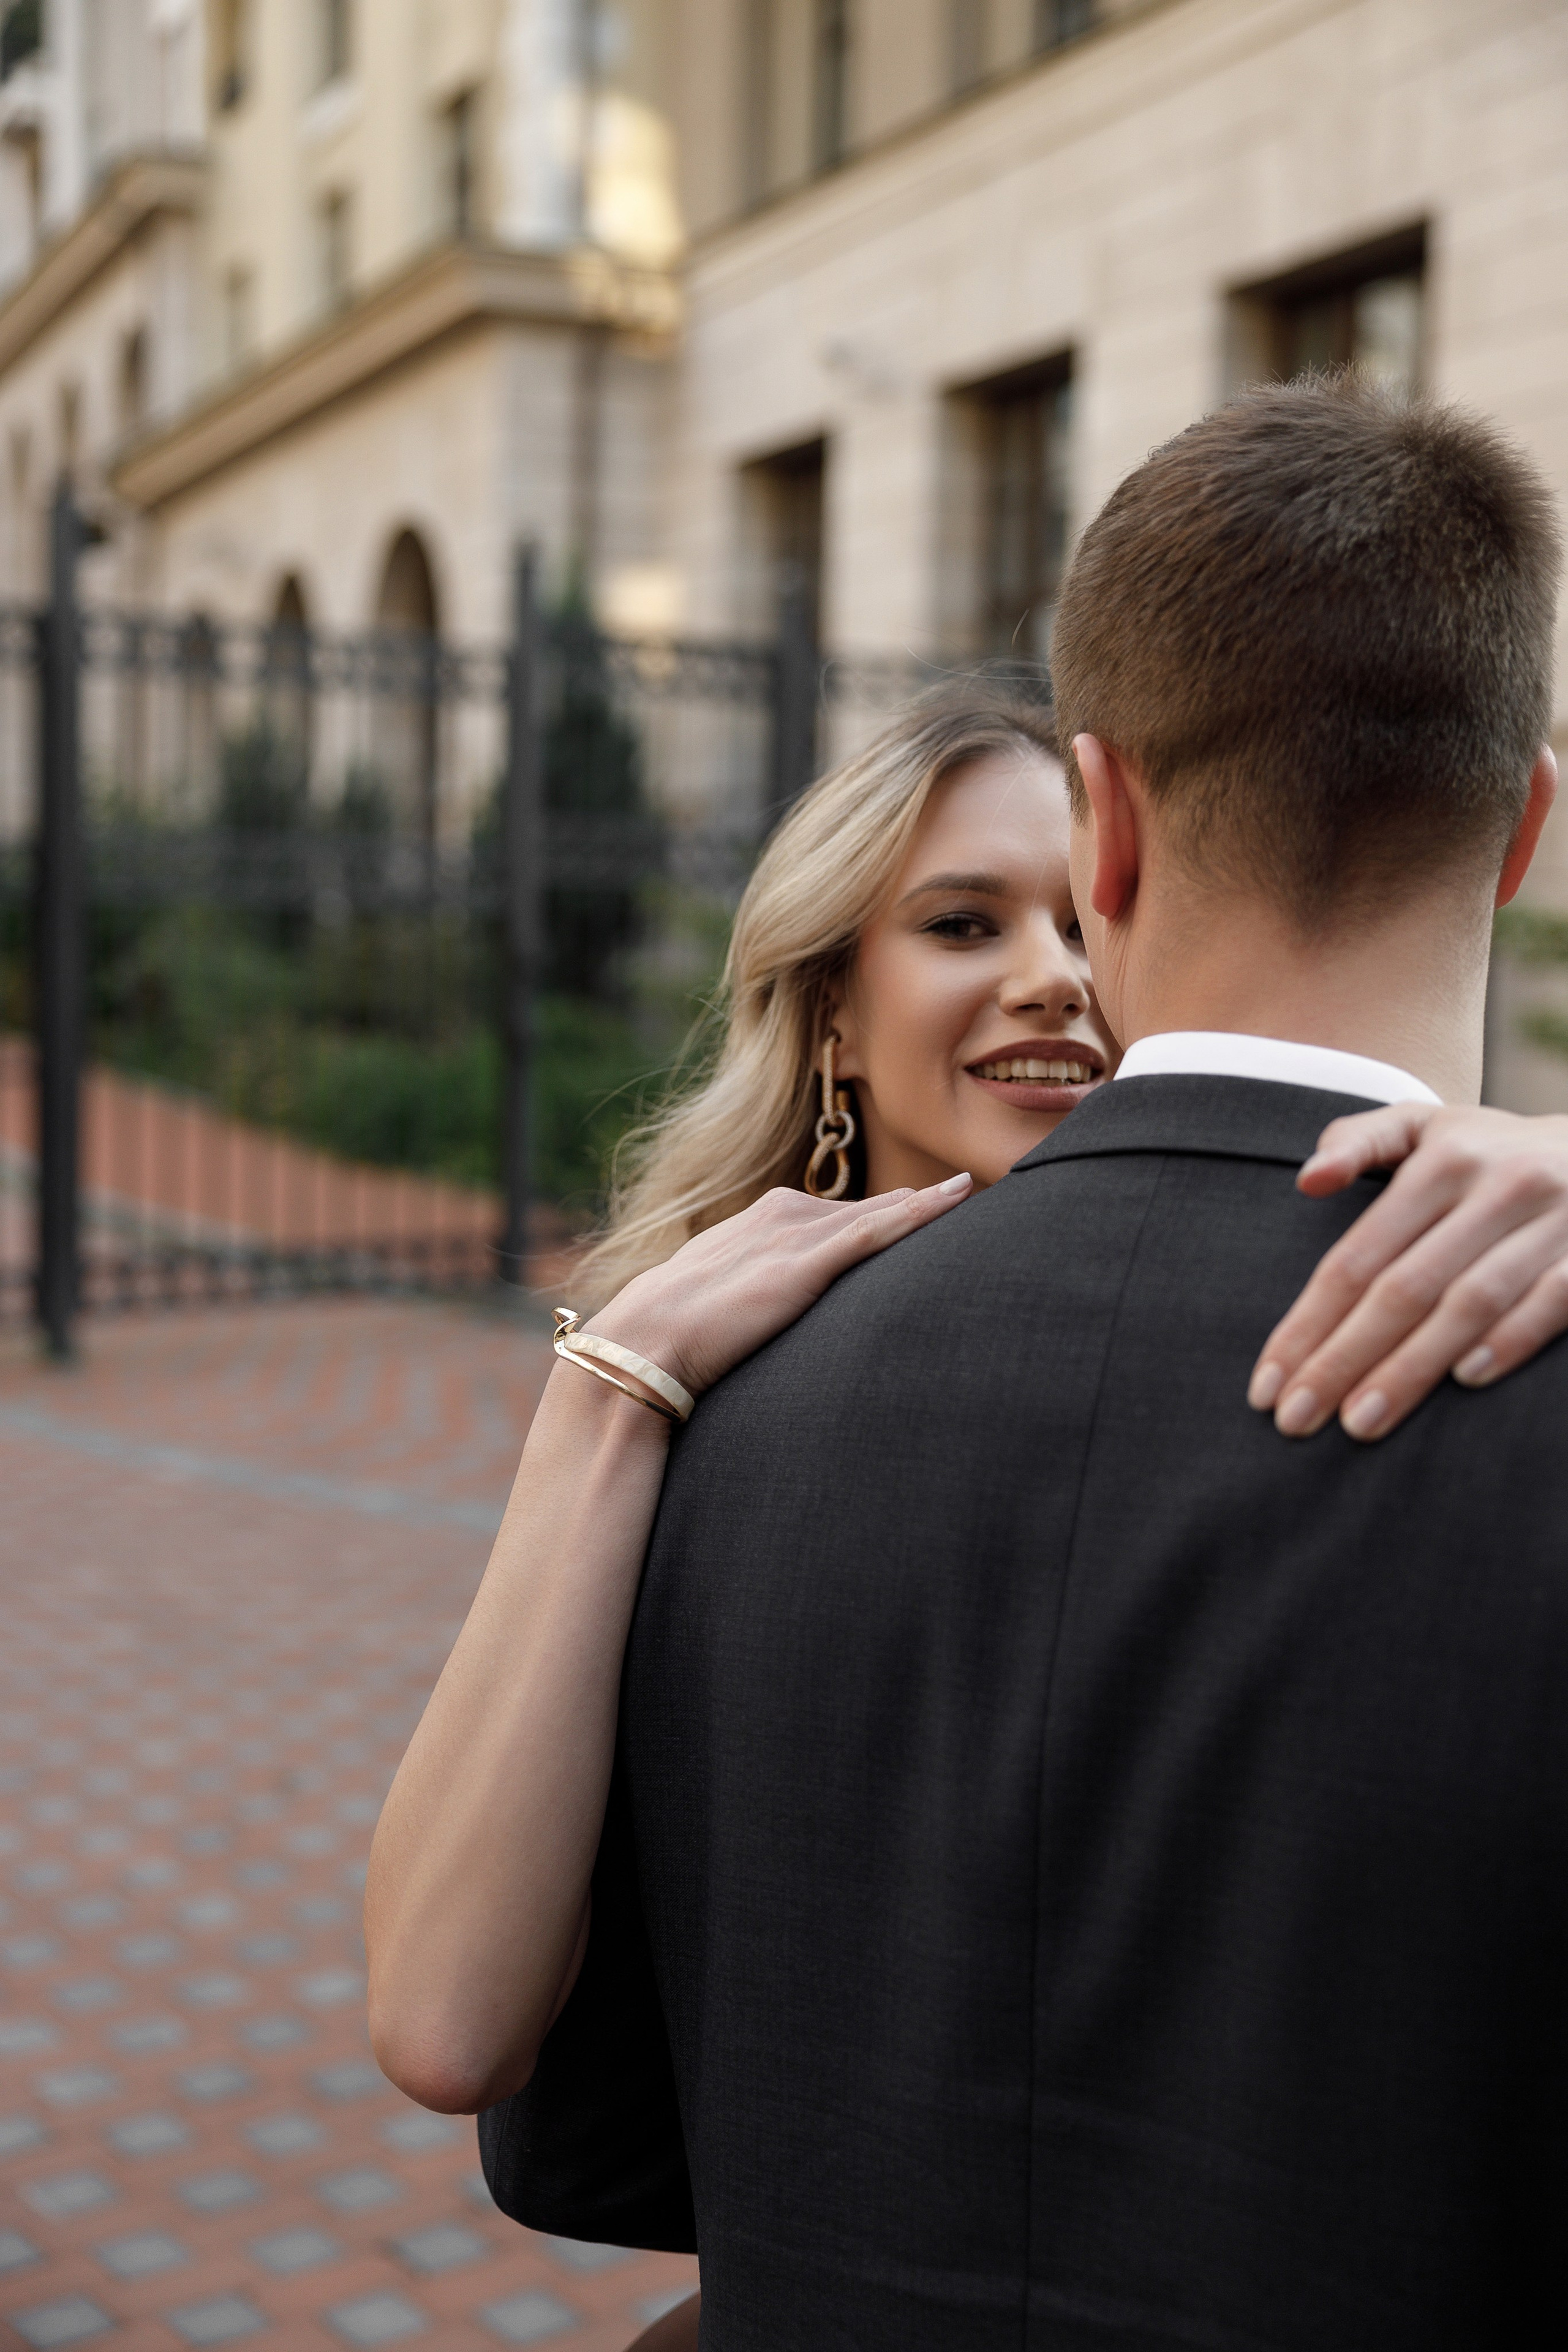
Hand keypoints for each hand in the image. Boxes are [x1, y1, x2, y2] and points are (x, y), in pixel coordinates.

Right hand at [585, 1174, 973, 1401]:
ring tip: (975, 1193)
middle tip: (970, 1197)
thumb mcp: (722, 1304)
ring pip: (881, 1214)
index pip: (837, 1217)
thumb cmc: (675, 1335)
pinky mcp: (807, 1261)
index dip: (884, 1217)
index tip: (929, 1212)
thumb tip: (765, 1322)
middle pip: (867, 1209)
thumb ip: (755, 1299)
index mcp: (761, 1222)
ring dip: (929, 1206)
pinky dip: (921, 1213)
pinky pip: (877, 1230)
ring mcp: (796, 1234)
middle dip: (915, 1207)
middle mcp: (783, 1215)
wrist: (647, 1341)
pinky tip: (957, 1199)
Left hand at [1249, 1103, 1567, 1440]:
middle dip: (1342, 1359)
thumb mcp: (1429, 1125)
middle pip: (1403, 1287)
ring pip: (1469, 1303)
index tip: (1267, 1382)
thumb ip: (1361, 1141)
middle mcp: (1497, 1188)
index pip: (1358, 1256)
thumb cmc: (1497, 1152)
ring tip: (1360, 1422)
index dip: (1308, 1322)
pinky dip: (1509, 1340)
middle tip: (1296, 1419)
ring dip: (1412, 1367)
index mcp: (1443, 1160)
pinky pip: (1550, 1301)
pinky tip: (1464, 1380)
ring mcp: (1554, 1222)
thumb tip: (1307, 1179)